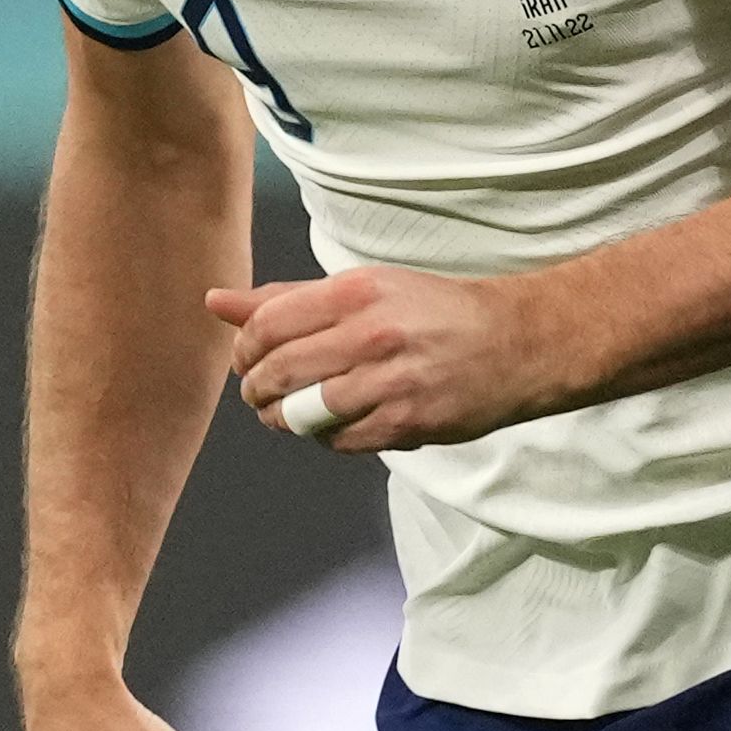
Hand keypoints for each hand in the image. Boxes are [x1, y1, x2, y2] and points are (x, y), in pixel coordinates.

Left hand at [210, 266, 581, 454]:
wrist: (515, 342)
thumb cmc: (429, 312)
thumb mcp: (362, 289)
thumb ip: (286, 299)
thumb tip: (215, 302)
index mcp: (356, 292)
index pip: (267, 326)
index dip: (245, 351)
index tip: (248, 361)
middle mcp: (372, 334)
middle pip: (279, 373)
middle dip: (257, 390)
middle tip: (260, 393)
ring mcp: (391, 382)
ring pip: (304, 414)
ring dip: (285, 420)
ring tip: (289, 414)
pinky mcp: (408, 423)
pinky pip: (340, 442)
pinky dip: (325, 438)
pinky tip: (333, 425)